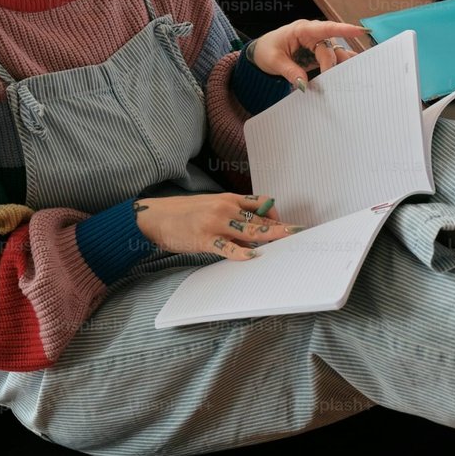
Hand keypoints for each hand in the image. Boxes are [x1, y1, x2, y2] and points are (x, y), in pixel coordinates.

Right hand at [132, 193, 305, 261]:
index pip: (261, 203)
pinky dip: (241, 253)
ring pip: (249, 231)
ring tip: (286, 244)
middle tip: (299, 234)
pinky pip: (227, 247)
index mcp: (228, 199)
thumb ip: (233, 216)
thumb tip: (254, 235)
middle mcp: (225, 208)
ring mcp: (215, 223)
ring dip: (270, 238)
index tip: (286, 225)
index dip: (277, 214)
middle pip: (260, 219)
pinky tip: (253, 256)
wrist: (154, 217)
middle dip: (281, 228)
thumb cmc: (183, 214)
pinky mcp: (204, 238)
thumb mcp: (211, 207)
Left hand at [247, 20, 370, 88]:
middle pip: (331, 48)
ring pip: (335, 54)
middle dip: (333, 64)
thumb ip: (290, 71)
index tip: (358, 32)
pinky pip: (333, 59)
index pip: (326, 28)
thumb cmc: (266, 50)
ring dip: (341, 66)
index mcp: (302, 30)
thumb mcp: (274, 61)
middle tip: (330, 81)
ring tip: (347, 79)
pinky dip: (340, 66)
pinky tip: (351, 73)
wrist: (261, 52)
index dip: (343, 29)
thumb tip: (304, 83)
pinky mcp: (319, 54)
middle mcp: (313, 35)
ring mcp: (317, 44)